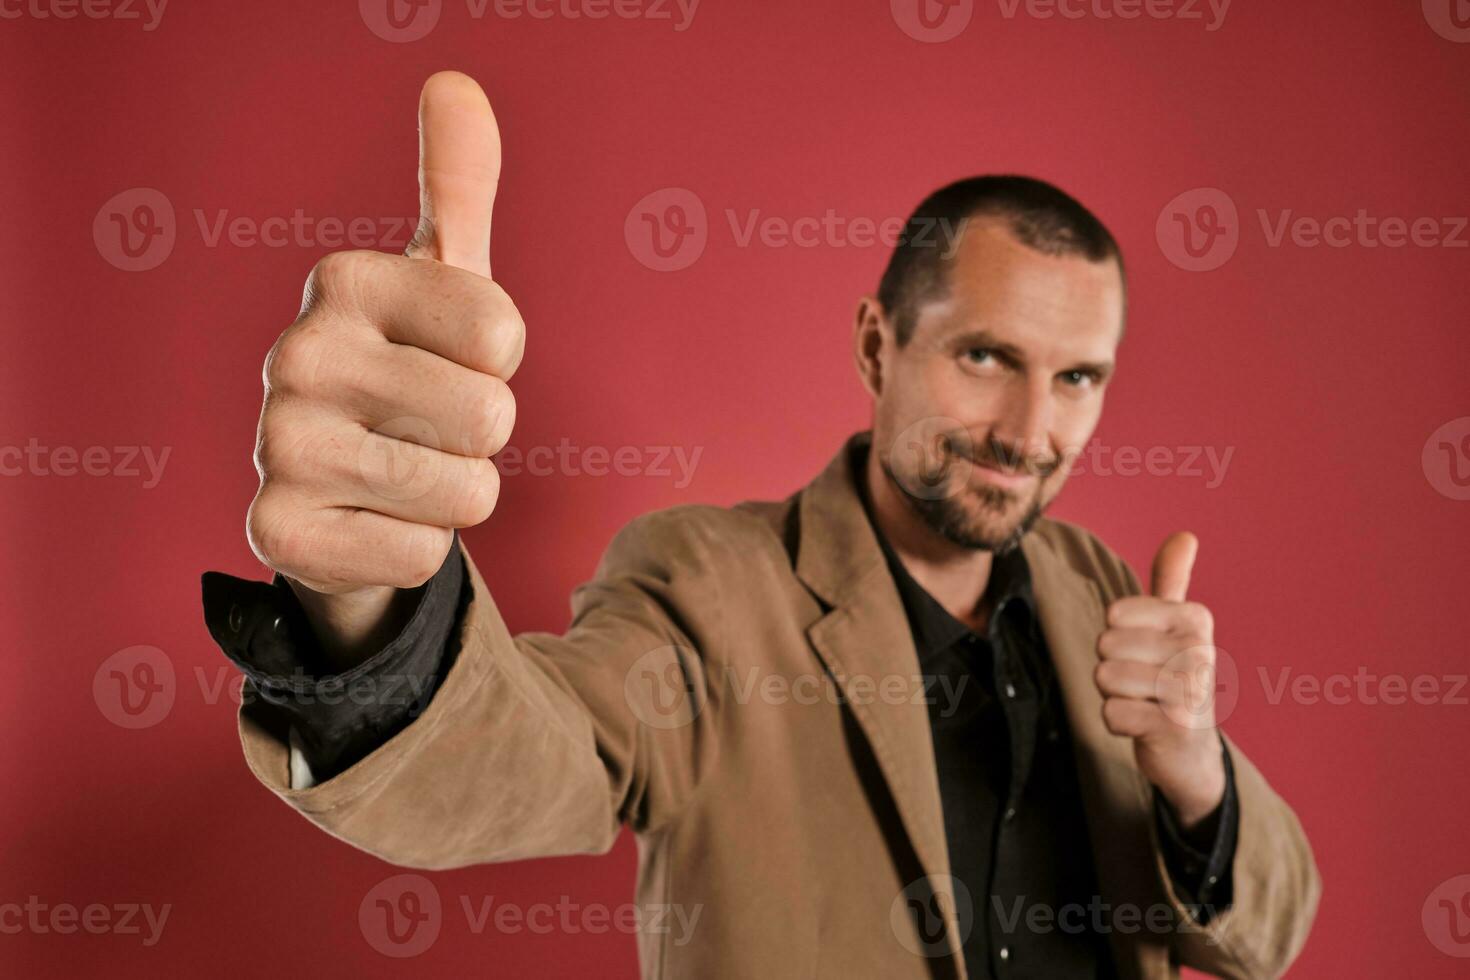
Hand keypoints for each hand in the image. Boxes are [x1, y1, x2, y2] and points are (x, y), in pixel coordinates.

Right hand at [245, 72, 521, 658]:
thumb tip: (454, 83)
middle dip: (482, 437)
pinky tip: (367, 520)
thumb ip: (458, 188)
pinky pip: (422, 555)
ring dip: (456, 495)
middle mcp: (295, 353)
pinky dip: (414, 548)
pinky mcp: (275, 532)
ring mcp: (276, 445)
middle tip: (425, 426)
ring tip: (402, 472)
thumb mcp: (442, 281)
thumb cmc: (410, 369)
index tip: (450, 359)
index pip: (504, 335)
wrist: (338, 486)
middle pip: (492, 416)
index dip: (498, 363)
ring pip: (466, 492)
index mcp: (344, 281)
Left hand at [1095, 532, 1226, 829]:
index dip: (1116, 638)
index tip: (1145, 654)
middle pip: (1106, 645)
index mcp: (1194, 618)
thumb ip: (1172, 580)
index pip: (1114, 614)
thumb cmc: (1174, 678)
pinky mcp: (1176, 726)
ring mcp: (1191, 689)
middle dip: (1113, 669)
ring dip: (1115, 695)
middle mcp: (1199, 649)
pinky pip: (1111, 714)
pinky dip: (1119, 723)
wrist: (1193, 750)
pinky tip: (1146, 726)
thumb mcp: (1177, 625)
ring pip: (1105, 678)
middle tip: (1144, 684)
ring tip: (1145, 702)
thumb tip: (1185, 534)